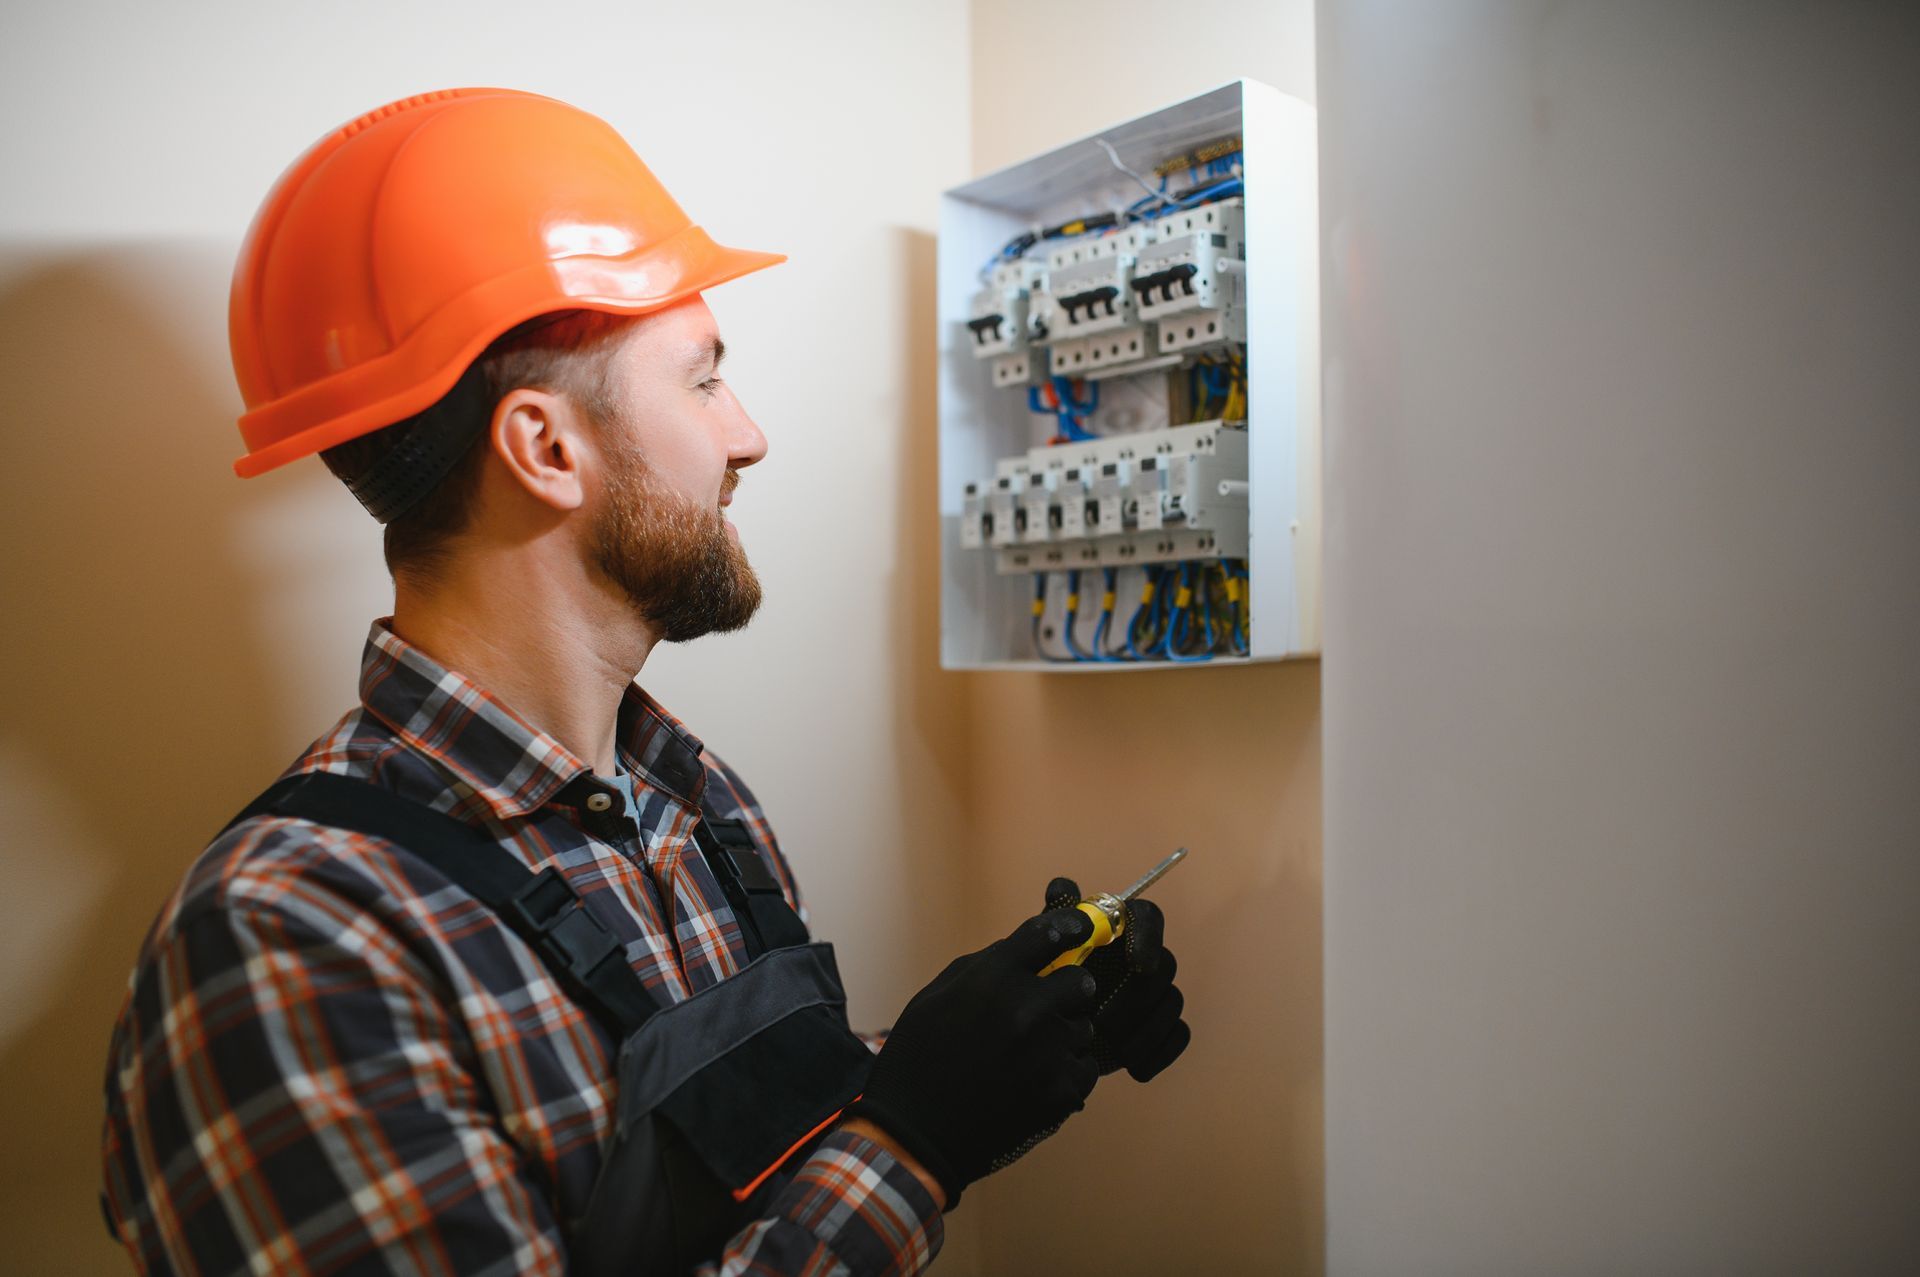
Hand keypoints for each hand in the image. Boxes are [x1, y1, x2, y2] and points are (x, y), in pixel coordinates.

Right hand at [847, 908, 1101, 1207]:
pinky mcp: (1062, 1091)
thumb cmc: (916, 1060)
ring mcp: (1050, 1051)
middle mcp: (1029, 1007)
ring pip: (1083, 1027)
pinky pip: (1085, 1067)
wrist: (914, 1134)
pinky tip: (1036, 1082)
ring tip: (1028, 1056)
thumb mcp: (935, 997)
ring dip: (1064, 1035)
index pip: (1051, 932)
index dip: (1070, 928)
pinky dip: (1067, 1073)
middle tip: (1046, 1008)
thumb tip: (1022, 950)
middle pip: (1080, 981)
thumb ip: (983, 967)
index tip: (1079, 929)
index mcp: (994, 978)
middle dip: (1066, 991)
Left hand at [1045, 878, 1189, 1081]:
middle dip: (1135, 996)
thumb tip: (1062, 887)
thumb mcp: (1040, 956)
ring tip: (1110, 1048)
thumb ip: (1053, 922)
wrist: (1045, 1040)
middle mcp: (1144, 959)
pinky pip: (1178, 1035)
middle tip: (1100, 1021)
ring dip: (1144, 1028)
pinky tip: (1134, 1068)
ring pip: (1171, 1002)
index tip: (1136, 963)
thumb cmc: (1045, 987)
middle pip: (1164, 965)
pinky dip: (1158, 1052)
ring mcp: (1157, 995)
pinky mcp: (1163, 1028)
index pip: (1147, 916)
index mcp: (1118, 933)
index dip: (1147, 936)